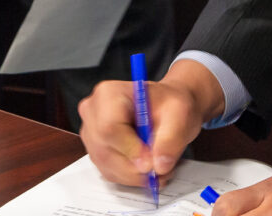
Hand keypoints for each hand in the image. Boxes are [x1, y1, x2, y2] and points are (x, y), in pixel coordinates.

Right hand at [78, 60, 224, 185]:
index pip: (109, 127)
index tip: (152, 161)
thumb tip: (158, 165)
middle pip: (105, 150)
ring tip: (158, 166)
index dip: (131, 149)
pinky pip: (109, 171)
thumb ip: (170, 140)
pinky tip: (146, 167)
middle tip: (160, 168)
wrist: (167, 107)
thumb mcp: (180, 115)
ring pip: (107, 165)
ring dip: (135, 174)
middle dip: (135, 167)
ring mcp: (91, 132)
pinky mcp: (96, 150)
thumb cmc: (169, 104)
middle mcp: (94, 112)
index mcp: (109, 94)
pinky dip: (130, 176)